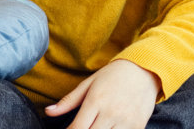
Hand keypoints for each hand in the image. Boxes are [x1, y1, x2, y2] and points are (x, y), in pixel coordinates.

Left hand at [44, 59, 159, 128]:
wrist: (144, 70)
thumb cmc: (113, 76)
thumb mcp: (88, 84)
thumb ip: (68, 101)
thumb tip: (48, 112)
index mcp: (95, 101)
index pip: (77, 128)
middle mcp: (111, 112)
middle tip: (81, 128)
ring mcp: (126, 121)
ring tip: (94, 127)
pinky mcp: (138, 126)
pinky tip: (107, 128)